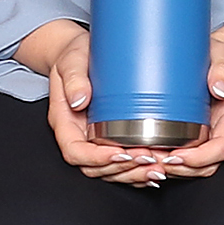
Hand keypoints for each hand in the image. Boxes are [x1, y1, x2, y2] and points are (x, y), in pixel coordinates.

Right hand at [23, 20, 169, 181]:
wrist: (82, 50)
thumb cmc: (74, 55)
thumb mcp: (71, 61)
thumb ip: (74, 79)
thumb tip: (79, 100)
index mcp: (65, 122)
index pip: (75, 152)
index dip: (97, 159)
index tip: (120, 152)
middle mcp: (80, 135)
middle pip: (96, 168)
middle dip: (123, 169)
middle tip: (149, 160)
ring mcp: (95, 138)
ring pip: (111, 170)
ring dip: (134, 174)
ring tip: (158, 168)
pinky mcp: (111, 136)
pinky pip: (121, 163)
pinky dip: (138, 171)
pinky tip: (157, 169)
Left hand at [140, 37, 223, 177]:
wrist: (218, 58)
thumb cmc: (221, 57)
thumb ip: (223, 70)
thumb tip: (219, 88)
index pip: (222, 148)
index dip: (199, 158)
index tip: (176, 156)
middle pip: (208, 165)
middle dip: (181, 169)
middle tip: (153, 160)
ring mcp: (211, 135)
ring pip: (196, 167)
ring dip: (173, 169)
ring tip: (148, 160)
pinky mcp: (197, 135)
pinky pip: (187, 157)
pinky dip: (170, 163)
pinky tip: (151, 157)